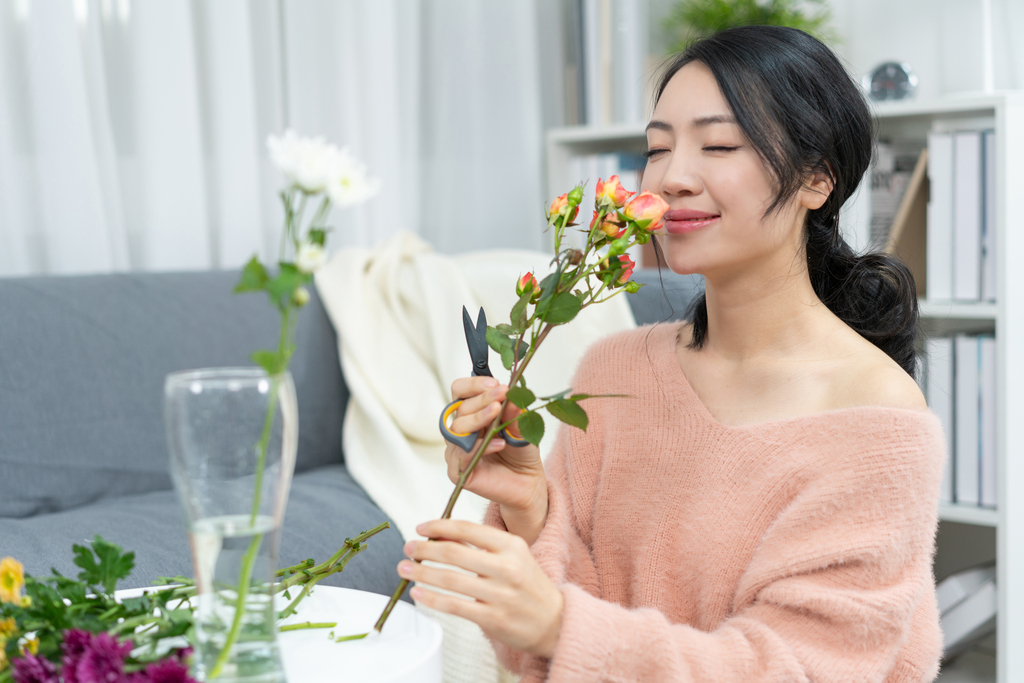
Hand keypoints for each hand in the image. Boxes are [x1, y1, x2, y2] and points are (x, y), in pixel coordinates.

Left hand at [399, 519, 562, 658]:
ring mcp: (500, 594)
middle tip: (408, 549)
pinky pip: (454, 606)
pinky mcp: (493, 618)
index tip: (420, 528)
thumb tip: (441, 534)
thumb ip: (481, 544)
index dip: (439, 526)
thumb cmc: (529, 585)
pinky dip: (432, 598)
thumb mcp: (514, 555)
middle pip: (454, 552)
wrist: (555, 621)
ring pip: (450, 579)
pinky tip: (418, 593)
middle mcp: (507, 567)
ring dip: (421, 573)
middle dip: (424, 549)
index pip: (467, 528)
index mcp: (512, 545)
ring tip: (405, 570)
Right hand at [445, 377, 546, 540]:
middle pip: (460, 408)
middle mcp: (460, 430)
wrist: (528, 482)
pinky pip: (461, 455)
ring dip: (478, 417)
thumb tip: (509, 394)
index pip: (460, 391)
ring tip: (497, 413)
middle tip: (501, 394)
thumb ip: (512, 412)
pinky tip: (499, 443)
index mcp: (471, 413)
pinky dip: (480, 446)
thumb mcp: (520, 426)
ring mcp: (456, 450)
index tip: (495, 383)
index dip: (473, 385)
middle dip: (482, 399)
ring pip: (457, 429)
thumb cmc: (520, 452)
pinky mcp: (457, 471)